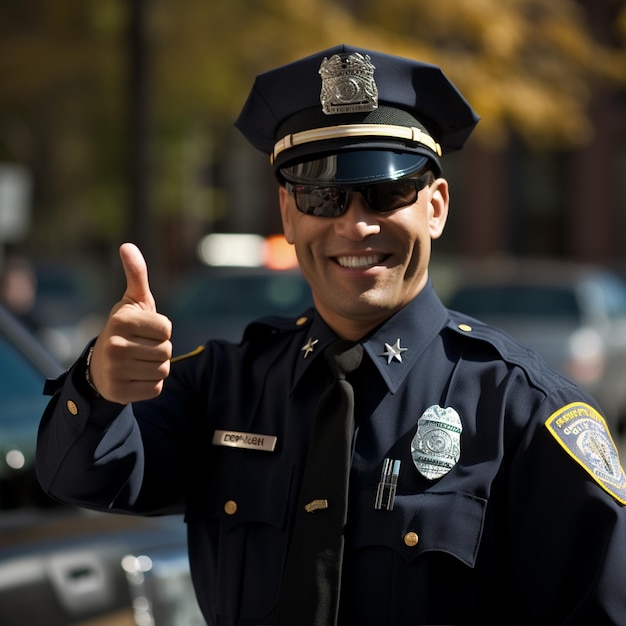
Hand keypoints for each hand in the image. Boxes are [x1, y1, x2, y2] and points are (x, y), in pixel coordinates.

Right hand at [88, 243, 171, 403]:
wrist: (100, 366)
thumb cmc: (125, 329)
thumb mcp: (133, 302)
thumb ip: (136, 275)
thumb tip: (127, 246)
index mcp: (121, 321)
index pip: (167, 329)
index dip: (161, 330)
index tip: (144, 330)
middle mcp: (115, 345)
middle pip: (166, 351)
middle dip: (160, 349)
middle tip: (141, 347)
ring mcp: (116, 371)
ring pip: (163, 370)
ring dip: (156, 366)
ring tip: (138, 361)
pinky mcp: (120, 392)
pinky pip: (156, 388)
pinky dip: (150, 384)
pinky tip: (135, 376)